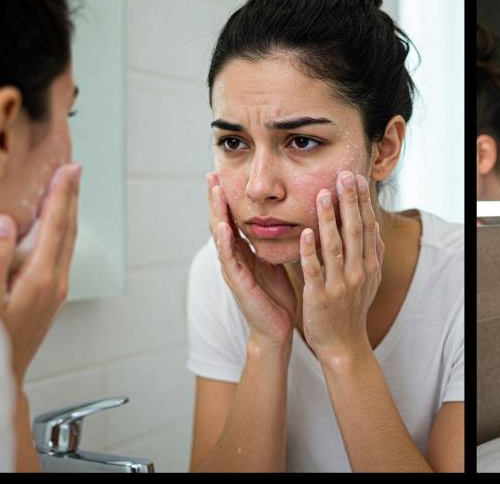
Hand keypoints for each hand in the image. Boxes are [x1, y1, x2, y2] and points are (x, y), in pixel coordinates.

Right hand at [0, 163, 80, 382]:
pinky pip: (63, 253)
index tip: (68, 170)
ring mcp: (57, 289)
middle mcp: (56, 281)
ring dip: (69, 212)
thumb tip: (6, 223)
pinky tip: (55, 227)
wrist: (7, 374)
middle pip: (69, 228)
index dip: (62, 194)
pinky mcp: (54, 295)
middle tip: (74, 170)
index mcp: (41, 277)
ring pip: (69, 240)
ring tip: (68, 190)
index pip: (55, 225)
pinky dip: (62, 232)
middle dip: (72, 197)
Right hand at [207, 172, 297, 350]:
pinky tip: (224, 226)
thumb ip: (275, 241)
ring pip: (220, 234)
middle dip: (216, 197)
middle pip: (221, 220)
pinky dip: (224, 241)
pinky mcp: (237, 282)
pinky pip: (229, 258)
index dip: (229, 196)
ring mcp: (232, 268)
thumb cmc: (277, 296)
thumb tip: (287, 217)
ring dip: (216, 212)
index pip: (233, 217)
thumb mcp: (276, 260)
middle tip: (212, 172)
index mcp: (245, 250)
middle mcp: (235, 256)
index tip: (225, 171)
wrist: (276, 328)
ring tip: (214, 190)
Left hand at [298, 171, 383, 363]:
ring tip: (322, 195)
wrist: (343, 344)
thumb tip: (374, 226)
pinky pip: (315, 269)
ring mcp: (340, 284)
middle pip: (354, 230)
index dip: (362, 202)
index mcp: (369, 265)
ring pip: (335, 246)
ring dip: (329, 219)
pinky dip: (311, 251)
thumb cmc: (352, 309)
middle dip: (349, 201)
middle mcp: (358, 271)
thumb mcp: (369, 281)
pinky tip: (306, 232)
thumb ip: (372, 254)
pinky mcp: (321, 296)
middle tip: (344, 175)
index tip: (357, 178)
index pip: (366, 226)